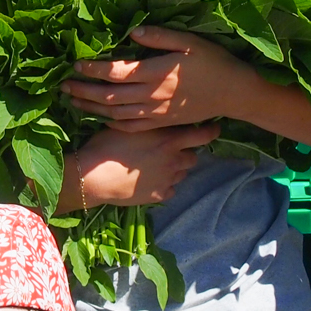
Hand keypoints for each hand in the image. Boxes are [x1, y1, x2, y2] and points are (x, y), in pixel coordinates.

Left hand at [62, 28, 259, 129]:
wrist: (233, 93)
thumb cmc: (213, 62)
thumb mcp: (190, 42)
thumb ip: (160, 37)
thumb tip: (132, 33)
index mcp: (156, 73)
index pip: (115, 72)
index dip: (93, 69)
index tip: (76, 64)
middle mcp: (151, 96)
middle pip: (109, 96)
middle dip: (84, 90)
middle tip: (63, 85)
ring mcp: (155, 112)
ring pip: (115, 114)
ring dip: (92, 108)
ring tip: (73, 101)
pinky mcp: (161, 123)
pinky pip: (131, 126)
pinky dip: (112, 123)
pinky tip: (101, 118)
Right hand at [63, 123, 220, 208]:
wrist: (95, 175)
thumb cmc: (109, 144)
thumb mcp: (131, 125)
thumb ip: (151, 123)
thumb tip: (159, 116)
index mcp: (170, 140)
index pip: (202, 135)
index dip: (212, 131)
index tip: (215, 128)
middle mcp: (174, 160)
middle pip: (193, 157)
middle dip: (186, 153)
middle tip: (172, 150)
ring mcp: (168, 180)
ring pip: (182, 174)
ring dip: (175, 169)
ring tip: (158, 166)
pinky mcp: (159, 195)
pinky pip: (170, 189)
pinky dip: (165, 185)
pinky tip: (151, 181)